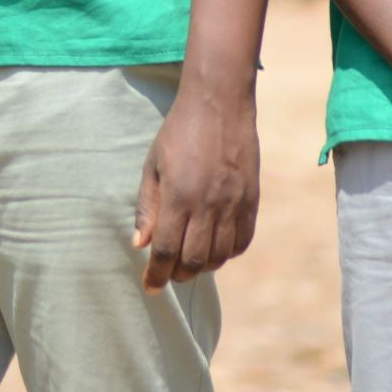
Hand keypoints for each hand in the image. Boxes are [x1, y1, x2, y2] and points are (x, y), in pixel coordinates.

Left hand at [133, 86, 258, 291]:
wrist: (219, 104)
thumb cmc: (178, 132)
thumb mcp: (153, 166)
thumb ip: (147, 208)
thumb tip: (140, 245)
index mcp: (178, 196)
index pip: (166, 251)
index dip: (156, 274)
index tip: (150, 287)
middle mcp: (208, 205)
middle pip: (194, 260)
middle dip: (178, 275)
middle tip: (168, 273)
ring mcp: (233, 204)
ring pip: (220, 256)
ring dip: (203, 267)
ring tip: (190, 261)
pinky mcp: (252, 200)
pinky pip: (243, 241)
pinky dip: (228, 253)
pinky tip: (216, 247)